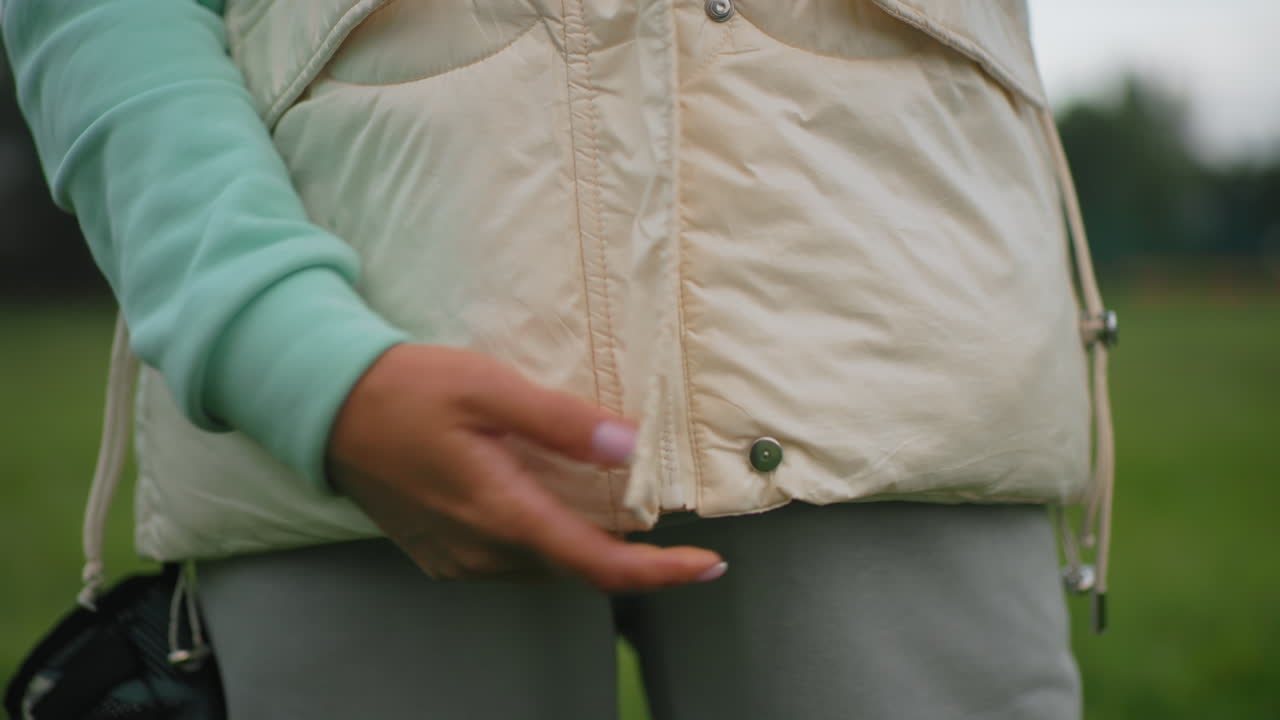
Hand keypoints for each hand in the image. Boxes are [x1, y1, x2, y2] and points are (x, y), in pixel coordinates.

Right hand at [326, 344, 726, 591]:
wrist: (324, 406)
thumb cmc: (407, 388)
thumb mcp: (489, 388)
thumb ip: (562, 423)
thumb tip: (631, 448)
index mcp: (501, 513)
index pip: (597, 563)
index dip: (659, 572)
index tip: (708, 562)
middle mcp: (481, 551)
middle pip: (576, 568)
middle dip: (630, 555)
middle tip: (669, 524)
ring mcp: (457, 559)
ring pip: (544, 565)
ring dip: (587, 546)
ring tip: (620, 510)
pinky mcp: (440, 554)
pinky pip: (511, 559)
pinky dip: (548, 540)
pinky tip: (555, 505)